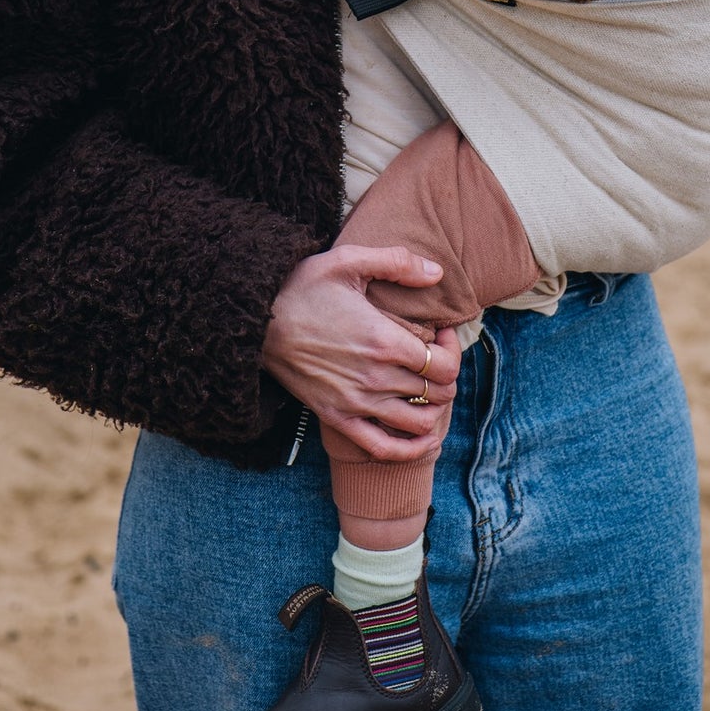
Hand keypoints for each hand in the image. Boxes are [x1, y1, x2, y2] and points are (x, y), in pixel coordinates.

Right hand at [261, 245, 460, 461]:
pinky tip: (426, 438)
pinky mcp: (337, 419)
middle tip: (434, 357)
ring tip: (427, 388)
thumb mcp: (348, 261)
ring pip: (419, 422)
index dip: (453, 350)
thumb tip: (437, 273)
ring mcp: (356, 403)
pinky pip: (384, 449)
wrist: (256, 322)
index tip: (441, 334)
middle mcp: (375, 378)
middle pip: (437, 393)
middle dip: (445, 376)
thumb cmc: (302, 287)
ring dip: (434, 408)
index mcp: (383, 340)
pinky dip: (411, 450)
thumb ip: (397, 262)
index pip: (444, 364)